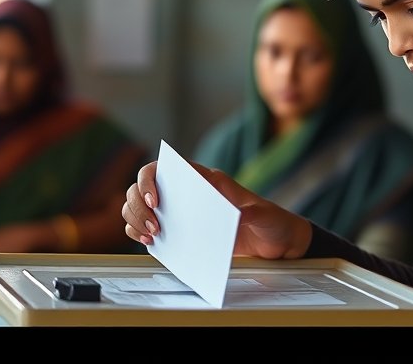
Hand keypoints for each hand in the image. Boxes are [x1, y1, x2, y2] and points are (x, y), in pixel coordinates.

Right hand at [121, 160, 312, 259]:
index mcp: (206, 180)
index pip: (165, 168)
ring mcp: (179, 212)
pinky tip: (148, 242)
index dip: (150, 179)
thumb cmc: (272, 222)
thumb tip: (237, 214)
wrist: (277, 243)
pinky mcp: (178, 232)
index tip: (153, 198)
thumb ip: (251, 212)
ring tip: (150, 235)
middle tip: (153, 226)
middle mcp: (187, 193)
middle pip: (142, 187)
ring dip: (135, 218)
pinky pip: (145, 227)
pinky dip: (138, 232)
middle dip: (138, 204)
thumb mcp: (264, 215)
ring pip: (138, 205)